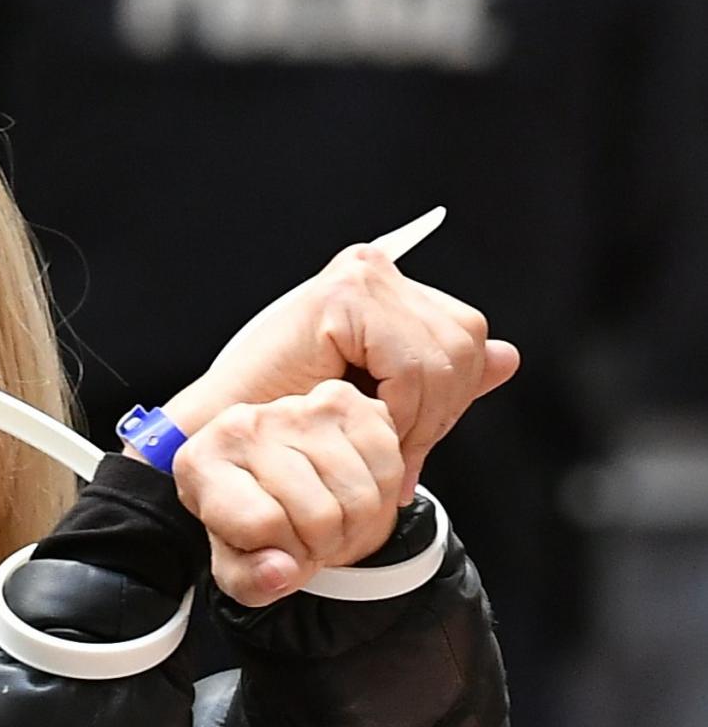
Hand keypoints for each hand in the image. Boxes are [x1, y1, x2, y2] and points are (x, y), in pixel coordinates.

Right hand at [160, 244, 517, 498]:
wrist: (218, 435)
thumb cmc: (279, 419)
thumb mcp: (376, 399)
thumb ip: (436, 380)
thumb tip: (507, 359)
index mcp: (384, 287)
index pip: (464, 337)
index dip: (447, 402)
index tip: (411, 449)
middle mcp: (373, 269)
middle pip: (465, 341)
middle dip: (438, 412)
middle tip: (397, 456)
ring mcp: (358, 276)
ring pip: (447, 355)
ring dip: (418, 416)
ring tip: (375, 443)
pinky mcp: (343, 295)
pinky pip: (411, 365)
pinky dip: (398, 408)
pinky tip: (361, 422)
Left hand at [173, 381, 405, 606]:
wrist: (271, 482)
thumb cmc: (248, 521)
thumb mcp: (238, 568)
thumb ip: (251, 581)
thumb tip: (281, 573)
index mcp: (200, 464)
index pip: (262, 525)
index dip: (283, 558)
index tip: (279, 556)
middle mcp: (240, 426)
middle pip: (317, 514)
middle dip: (324, 545)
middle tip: (312, 541)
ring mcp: (292, 408)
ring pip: (357, 495)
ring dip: (356, 525)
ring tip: (332, 522)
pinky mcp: (340, 400)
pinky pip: (386, 463)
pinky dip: (382, 494)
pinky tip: (353, 495)